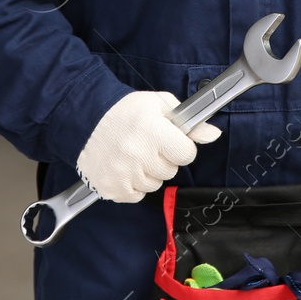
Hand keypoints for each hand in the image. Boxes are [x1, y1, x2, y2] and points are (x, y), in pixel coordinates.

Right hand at [75, 90, 221, 202]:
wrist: (87, 120)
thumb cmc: (126, 111)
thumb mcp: (160, 105)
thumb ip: (189, 123)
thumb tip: (213, 134)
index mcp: (153, 132)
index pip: (186, 154)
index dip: (180, 146)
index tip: (169, 139)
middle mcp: (138, 155)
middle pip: (171, 170)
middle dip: (164, 158)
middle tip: (148, 144)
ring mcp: (124, 174)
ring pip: (155, 184)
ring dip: (149, 172)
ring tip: (134, 153)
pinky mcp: (112, 188)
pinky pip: (137, 194)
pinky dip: (134, 183)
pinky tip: (125, 166)